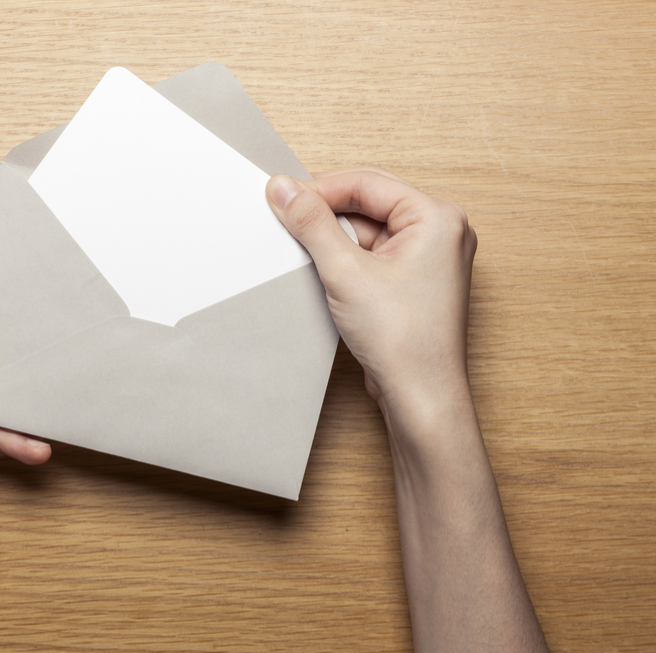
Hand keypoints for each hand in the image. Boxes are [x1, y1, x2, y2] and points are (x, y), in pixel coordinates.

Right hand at [266, 168, 476, 416]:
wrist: (420, 395)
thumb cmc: (402, 340)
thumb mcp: (345, 271)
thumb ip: (312, 224)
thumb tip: (284, 188)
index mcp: (437, 218)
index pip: (367, 183)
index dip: (321, 188)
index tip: (283, 197)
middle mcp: (441, 232)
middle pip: (370, 202)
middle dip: (328, 212)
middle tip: (288, 219)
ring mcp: (430, 258)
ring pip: (370, 228)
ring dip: (336, 237)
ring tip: (308, 253)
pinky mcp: (415, 281)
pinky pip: (375, 253)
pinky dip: (348, 258)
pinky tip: (326, 272)